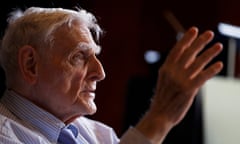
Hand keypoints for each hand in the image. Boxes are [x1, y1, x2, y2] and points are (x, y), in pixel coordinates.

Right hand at [136, 26, 222, 143]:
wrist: (159, 115)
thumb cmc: (164, 98)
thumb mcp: (166, 80)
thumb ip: (178, 69)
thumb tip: (192, 57)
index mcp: (165, 69)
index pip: (176, 50)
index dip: (186, 39)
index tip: (194, 30)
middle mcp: (172, 73)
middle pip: (187, 53)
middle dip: (199, 42)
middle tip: (209, 33)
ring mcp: (180, 81)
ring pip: (197, 63)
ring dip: (209, 53)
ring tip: (218, 46)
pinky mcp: (188, 90)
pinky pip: (201, 77)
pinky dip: (211, 70)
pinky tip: (218, 64)